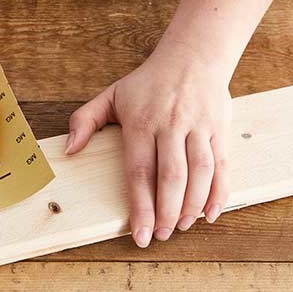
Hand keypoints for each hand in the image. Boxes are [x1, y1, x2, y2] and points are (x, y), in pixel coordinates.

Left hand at [65, 43, 231, 247]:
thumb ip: (85, 120)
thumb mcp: (111, 94)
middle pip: (171, 177)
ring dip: (192, 206)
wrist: (193, 56)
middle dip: (167, 212)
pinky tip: (211, 213)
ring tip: (182, 227)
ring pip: (199, 173)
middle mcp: (170, 125)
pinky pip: (222, 165)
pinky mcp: (219, 129)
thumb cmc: (148, 82)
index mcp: (141, 121)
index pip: (139, 171)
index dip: (141, 206)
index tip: (140, 234)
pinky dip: (219, 192)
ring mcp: (198, 127)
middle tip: (162, 236)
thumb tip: (70, 151)